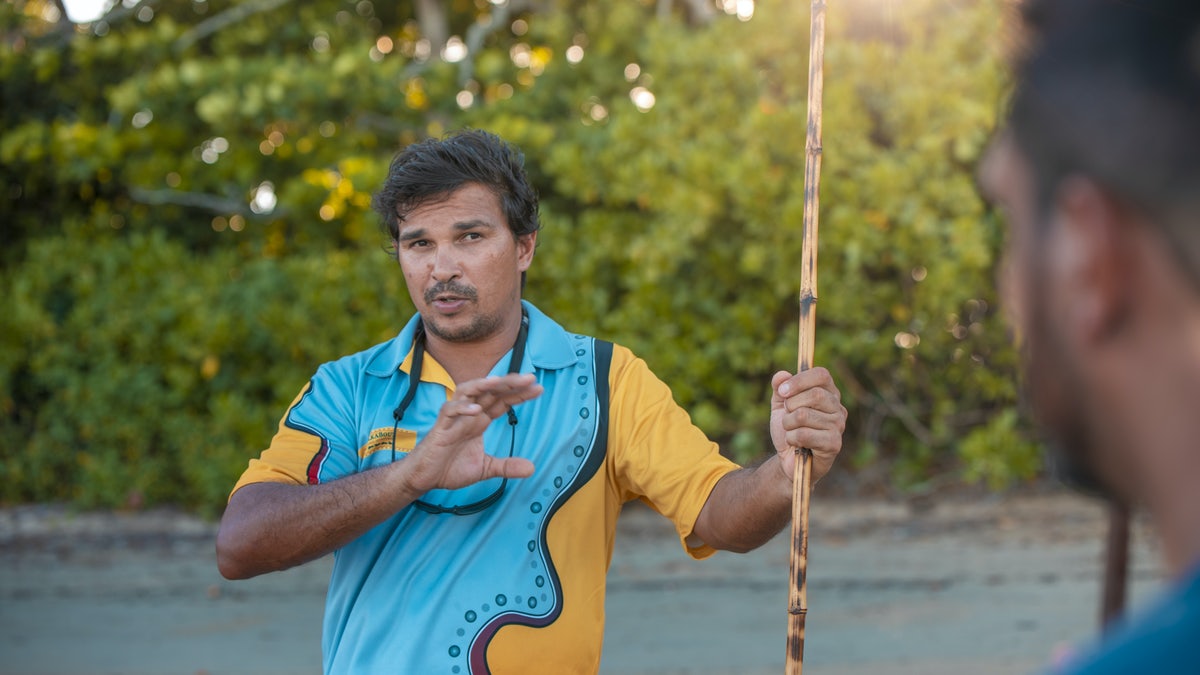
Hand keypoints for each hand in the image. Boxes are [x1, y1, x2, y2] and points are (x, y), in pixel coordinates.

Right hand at [403, 373, 542, 493]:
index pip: (502, 401)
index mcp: (480, 420)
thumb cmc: (450, 467)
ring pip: (467, 392)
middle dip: (509, 383)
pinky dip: (462, 408)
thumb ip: (507, 466)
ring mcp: (454, 419)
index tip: (538, 388)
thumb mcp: (485, 468)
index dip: (519, 394)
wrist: (424, 478)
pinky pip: (449, 412)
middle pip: (489, 391)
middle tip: (530, 378)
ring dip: (483, 385)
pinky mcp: (440, 428)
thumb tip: (532, 468)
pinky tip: (476, 410)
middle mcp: (468, 415)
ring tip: (500, 381)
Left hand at [770, 367, 845, 482]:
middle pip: (814, 394)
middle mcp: (838, 408)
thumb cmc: (789, 429)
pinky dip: (792, 438)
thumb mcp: (780, 406)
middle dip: (791, 405)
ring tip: (791, 431)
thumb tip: (781, 375)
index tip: (782, 391)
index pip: (822, 375)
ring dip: (788, 424)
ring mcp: (838, 426)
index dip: (799, 380)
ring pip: (804, 415)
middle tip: (787, 416)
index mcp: (828, 393)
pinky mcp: (834, 444)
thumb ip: (779, 388)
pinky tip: (795, 443)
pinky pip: (804, 435)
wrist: (788, 459)